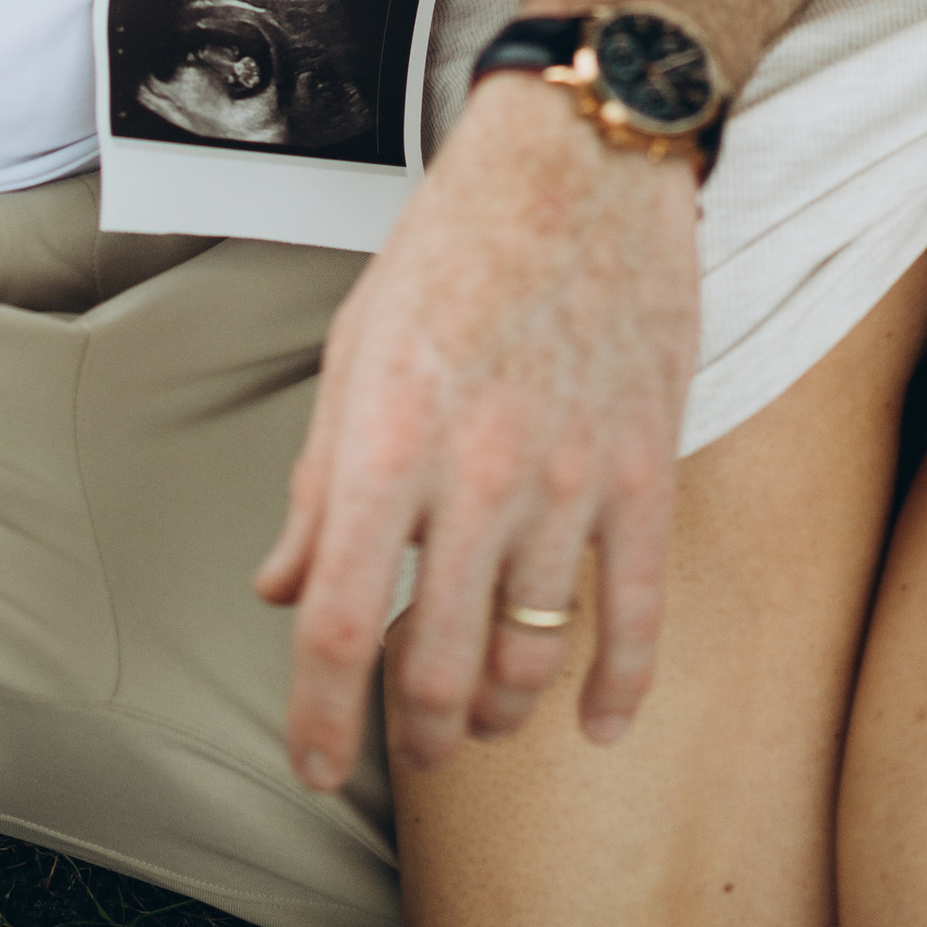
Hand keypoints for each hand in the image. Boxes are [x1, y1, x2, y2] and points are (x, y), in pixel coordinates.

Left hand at [257, 74, 699, 790]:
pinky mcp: (644, 469)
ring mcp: (570, 480)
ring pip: (528, 654)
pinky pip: (635, 611)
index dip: (317, 719)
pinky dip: (617, 687)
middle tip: (404, 747)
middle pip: (432, 666)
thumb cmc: (456, 241)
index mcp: (386, 440)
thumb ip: (319, 481)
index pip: (336, 626)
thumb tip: (282, 585)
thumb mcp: (354, 347)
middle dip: (411, 734)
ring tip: (476, 717)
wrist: (580, 161)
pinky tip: (596, 723)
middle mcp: (475, 474)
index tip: (314, 765)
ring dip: (495, 710)